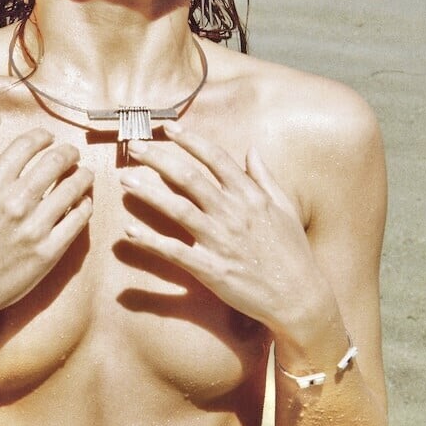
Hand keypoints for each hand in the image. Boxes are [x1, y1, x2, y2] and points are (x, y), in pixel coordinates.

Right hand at [0, 129, 92, 332]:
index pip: (25, 146)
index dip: (42, 136)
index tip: (49, 138)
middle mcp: (13, 203)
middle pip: (54, 162)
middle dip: (68, 152)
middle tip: (73, 154)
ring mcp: (33, 228)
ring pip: (72, 188)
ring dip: (83, 176)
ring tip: (85, 175)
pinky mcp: (49, 251)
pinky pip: (78, 220)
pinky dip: (85, 205)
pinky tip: (84, 202)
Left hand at [119, 124, 326, 333]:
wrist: (299, 297)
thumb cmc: (293, 253)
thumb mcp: (285, 208)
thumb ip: (265, 178)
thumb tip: (252, 150)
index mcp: (251, 196)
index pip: (216, 158)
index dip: (190, 140)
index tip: (168, 128)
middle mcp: (233, 213)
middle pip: (189, 177)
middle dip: (159, 159)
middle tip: (134, 146)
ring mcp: (221, 241)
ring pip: (178, 209)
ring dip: (149, 193)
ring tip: (125, 180)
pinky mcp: (211, 269)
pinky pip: (176, 252)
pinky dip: (152, 242)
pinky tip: (130, 232)